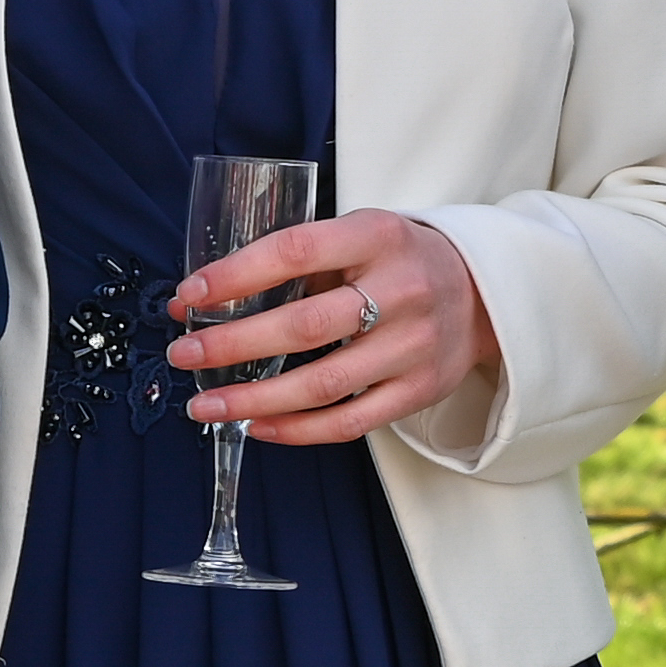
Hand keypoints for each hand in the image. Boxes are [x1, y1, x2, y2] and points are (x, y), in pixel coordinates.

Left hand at [170, 207, 493, 446]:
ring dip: (254, 399)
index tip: (190, 295)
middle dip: (233, 343)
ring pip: (324, 384)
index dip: (236, 275)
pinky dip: (296, 430)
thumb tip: (207, 297)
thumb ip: (301, 261)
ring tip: (204, 404)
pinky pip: (349, 422)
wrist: (481, 294)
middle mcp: (401, 290)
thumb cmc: (398, 262)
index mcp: (378, 236)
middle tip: (184, 353)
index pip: (296, 251)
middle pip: (305, 326)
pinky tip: (257, 427)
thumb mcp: (360, 236)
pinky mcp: (419, 390)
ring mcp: (413, 346)